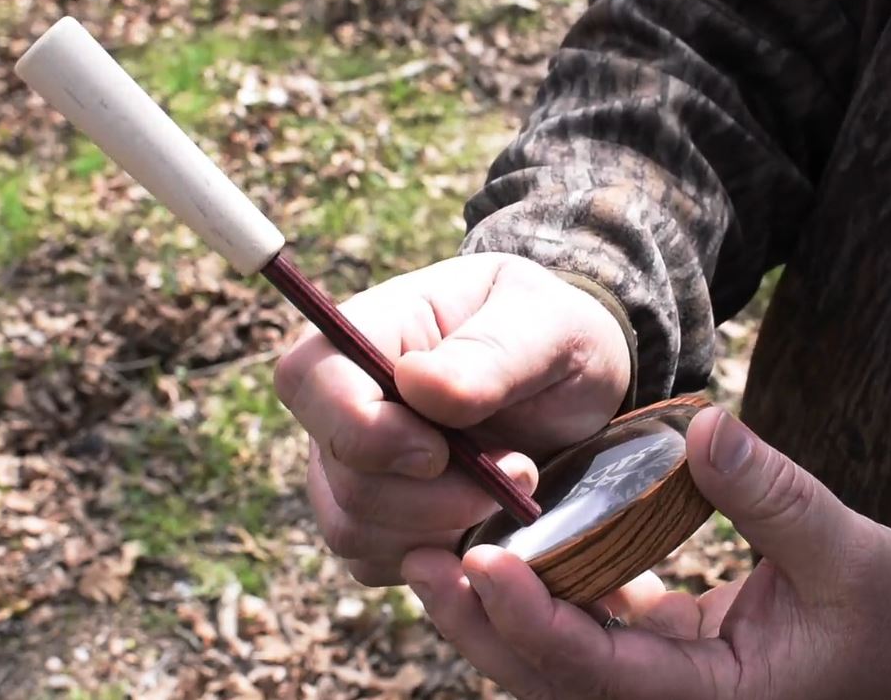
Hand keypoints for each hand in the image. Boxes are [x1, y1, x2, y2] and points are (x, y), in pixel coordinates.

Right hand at [274, 253, 631, 585]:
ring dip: (444, 526)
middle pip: (339, 473)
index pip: (308, 380)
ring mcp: (352, 465)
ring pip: (354, 528)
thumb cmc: (559, 339)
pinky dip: (438, 557)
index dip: (360, 430)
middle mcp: (344, 401)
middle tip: (518, 469)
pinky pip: (376, 563)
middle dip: (432, 494)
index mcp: (370, 330)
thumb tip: (416, 384)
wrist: (581, 394)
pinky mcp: (376, 521)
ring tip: (511, 487)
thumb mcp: (552, 326)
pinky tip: (488, 519)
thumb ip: (493, 352)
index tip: (440, 452)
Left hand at [403, 408, 890, 699]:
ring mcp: (656, 687)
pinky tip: (504, 542)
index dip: (534, 621)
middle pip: (547, 678)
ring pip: (550, 661)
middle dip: (481, 622)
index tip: (482, 559)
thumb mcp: (851, 555)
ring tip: (436, 548)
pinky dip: (538, 595)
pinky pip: (578, 634)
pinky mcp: (654, 659)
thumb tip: (705, 425)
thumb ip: (777, 498)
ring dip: (493, 611)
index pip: (598, 672)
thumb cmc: (890, 617)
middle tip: (419, 556)